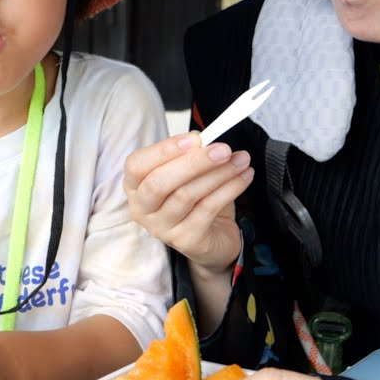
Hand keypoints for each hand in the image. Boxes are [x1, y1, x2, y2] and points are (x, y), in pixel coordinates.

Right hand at [123, 132, 251, 275]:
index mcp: (135, 186)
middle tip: (223, 149)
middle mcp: (142, 209)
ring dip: (219, 174)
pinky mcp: (186, 241)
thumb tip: (202, 139)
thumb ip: (189, 154)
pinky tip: (244, 176)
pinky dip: (230, 189)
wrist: (212, 237)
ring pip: (187, 195)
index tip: (195, 138)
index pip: (136, 165)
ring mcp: (161, 228)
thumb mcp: (187, 173)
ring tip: (241, 160)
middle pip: (159, 183)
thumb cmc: (195, 199)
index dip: (164, 150)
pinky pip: (208, 209)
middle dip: (194, 163)